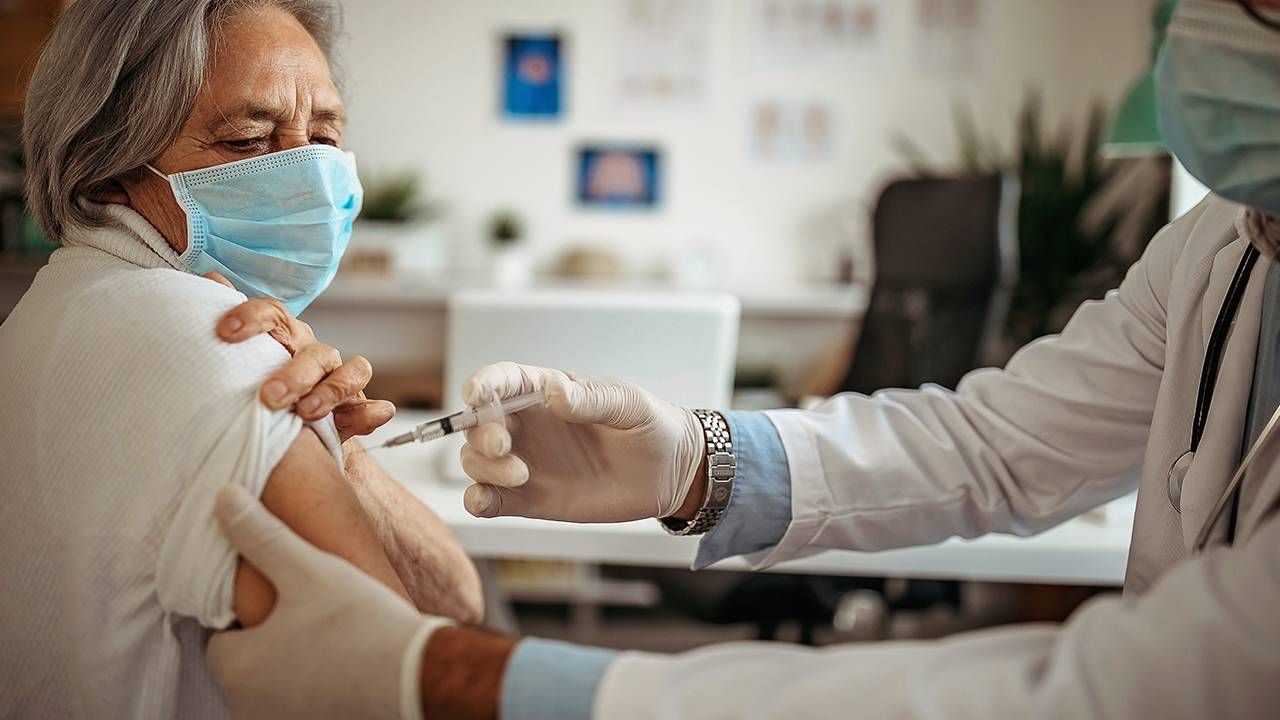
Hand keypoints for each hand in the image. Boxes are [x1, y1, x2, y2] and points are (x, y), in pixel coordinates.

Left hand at [204, 272, 394, 440]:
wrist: (287, 425)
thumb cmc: (262, 383)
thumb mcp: (243, 356)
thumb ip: (232, 323)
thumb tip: (212, 278)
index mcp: (287, 336)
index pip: (273, 315)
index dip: (252, 318)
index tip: (225, 332)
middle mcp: (316, 354)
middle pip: (313, 354)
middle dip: (293, 375)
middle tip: (268, 398)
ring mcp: (341, 379)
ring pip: (351, 372)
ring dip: (332, 391)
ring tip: (307, 413)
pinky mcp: (357, 409)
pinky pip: (373, 407)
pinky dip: (371, 412)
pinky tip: (364, 417)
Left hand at [208, 485, 449, 719]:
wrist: (418, 676)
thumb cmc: (360, 624)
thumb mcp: (307, 568)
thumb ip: (260, 535)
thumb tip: (222, 498)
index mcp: (235, 668)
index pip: (218, 637)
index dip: (247, 613)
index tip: (281, 598)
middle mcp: (248, 708)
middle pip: (246, 664)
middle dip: (270, 640)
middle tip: (310, 614)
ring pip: (274, 686)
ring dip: (293, 666)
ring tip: (332, 637)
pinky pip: (303, 705)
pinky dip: (317, 688)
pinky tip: (346, 664)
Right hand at [459, 362, 705, 521]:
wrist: (670, 472)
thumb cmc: (649, 425)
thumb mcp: (627, 404)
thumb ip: (590, 399)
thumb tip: (553, 391)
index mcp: (545, 392)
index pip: (501, 381)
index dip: (482, 385)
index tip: (475, 395)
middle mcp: (527, 426)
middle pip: (478, 424)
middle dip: (480, 433)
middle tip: (503, 446)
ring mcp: (525, 463)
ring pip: (476, 461)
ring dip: (483, 467)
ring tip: (521, 475)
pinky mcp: (530, 499)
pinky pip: (489, 500)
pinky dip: (476, 501)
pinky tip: (484, 502)